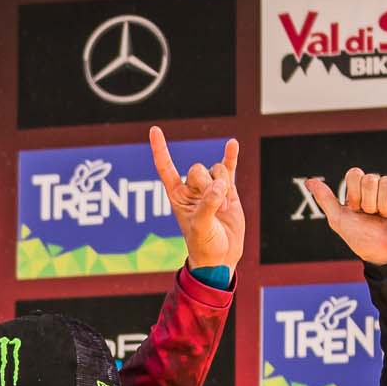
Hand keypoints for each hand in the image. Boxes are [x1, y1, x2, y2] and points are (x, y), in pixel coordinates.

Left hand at [150, 127, 244, 273]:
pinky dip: (231, 156)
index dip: (160, 149)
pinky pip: (229, 167)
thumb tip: (219, 185)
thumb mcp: (200, 227)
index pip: (166, 168)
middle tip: (214, 206)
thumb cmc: (203, 245)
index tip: (154, 130)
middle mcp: (192, 189)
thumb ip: (207, 204)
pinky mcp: (228, 190)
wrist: (221, 256)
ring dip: (223, 186)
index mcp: (177, 195)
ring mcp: (210, 188)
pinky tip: (232, 143)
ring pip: (216, 170)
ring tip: (223, 208)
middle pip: (198, 169)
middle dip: (208, 184)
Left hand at [301, 169, 386, 266]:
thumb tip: (310, 181)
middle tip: (373, 216)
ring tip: (385, 217)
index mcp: (359, 191)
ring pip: (384, 182)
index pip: (354, 174)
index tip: (356, 210)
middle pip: (369, 179)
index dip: (354, 194)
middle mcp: (376, 187)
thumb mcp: (339, 220)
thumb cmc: (362, 239)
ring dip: (382, 205)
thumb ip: (325, 199)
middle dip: (368, 202)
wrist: (384, 253)